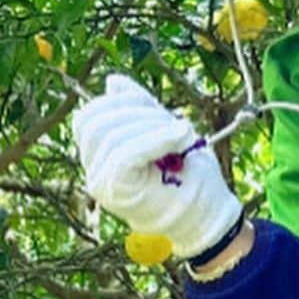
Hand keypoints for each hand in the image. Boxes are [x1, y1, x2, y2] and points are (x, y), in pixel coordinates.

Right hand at [71, 75, 241, 257]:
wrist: (209, 216)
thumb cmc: (190, 177)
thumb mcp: (162, 130)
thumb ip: (137, 108)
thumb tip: (112, 82)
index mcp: (100, 156)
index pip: (89, 116)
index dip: (120, 101)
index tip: (156, 107)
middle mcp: (94, 171)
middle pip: (95, 122)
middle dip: (138, 112)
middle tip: (176, 124)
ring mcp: (101, 185)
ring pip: (111, 136)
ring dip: (153, 126)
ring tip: (183, 136)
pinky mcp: (117, 193)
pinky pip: (124, 154)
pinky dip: (156, 139)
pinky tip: (181, 137)